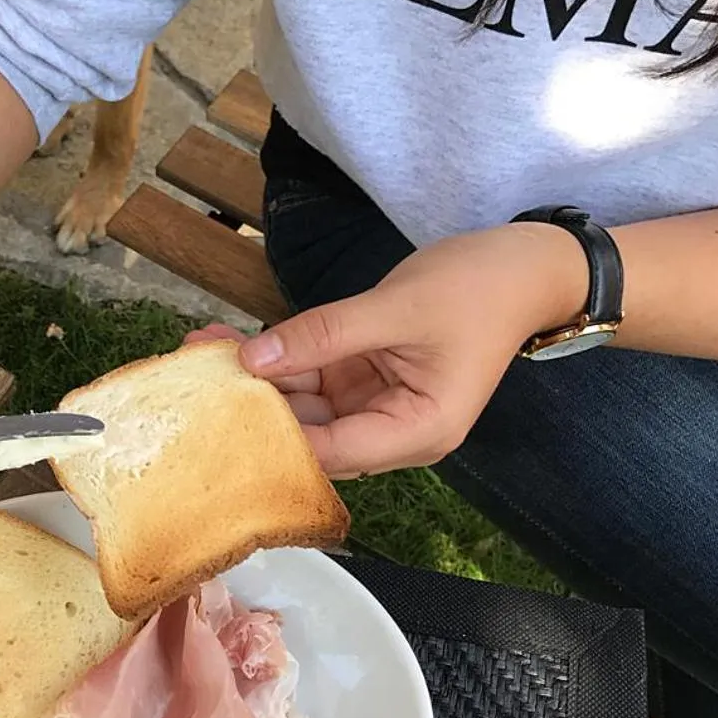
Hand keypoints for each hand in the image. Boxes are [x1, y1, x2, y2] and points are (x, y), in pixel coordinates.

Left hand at [191, 224, 585, 476]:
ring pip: (304, 407)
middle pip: (310, 435)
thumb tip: (254, 359)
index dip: (271, 437)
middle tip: (190, 379)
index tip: (212, 416)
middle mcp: (394, 433)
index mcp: (416, 433)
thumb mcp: (396, 307)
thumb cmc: (479, 288)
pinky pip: (314, 379)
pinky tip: (233, 343)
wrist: (527, 265)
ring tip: (200, 351)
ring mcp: (379, 406)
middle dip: (252, 407)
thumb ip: (323, 334)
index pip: (329, 451)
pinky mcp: (367, 378)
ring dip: (257, 382)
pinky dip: (278, 362)